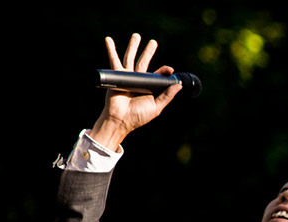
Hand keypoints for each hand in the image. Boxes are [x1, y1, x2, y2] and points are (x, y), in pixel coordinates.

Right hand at [89, 34, 181, 149]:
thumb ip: (167, 96)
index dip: (163, 71)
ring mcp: (127, 77)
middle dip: (148, 52)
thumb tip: (179, 85)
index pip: (157, 75)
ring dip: (133, 47)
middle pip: (144, 62)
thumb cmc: (139, 116)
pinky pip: (113, 60)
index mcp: (149, 87)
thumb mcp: (157, 106)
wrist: (121, 119)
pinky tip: (108, 39)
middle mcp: (138, 80)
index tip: (169, 69)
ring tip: (137, 35)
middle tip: (153, 41)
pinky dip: (111, 50)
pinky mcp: (116, 75)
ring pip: (130, 58)